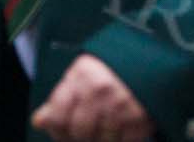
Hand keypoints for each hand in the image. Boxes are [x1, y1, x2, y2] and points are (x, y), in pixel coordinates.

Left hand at [32, 54, 151, 141]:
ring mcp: (123, 107)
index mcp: (83, 76)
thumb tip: (39, 121)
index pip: (57, 116)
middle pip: (79, 133)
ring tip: (107, 124)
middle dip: (80, 136)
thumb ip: (60, 98)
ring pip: (100, 141)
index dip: (57, 128)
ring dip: (102, 138)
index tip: (64, 128)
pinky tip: (122, 127)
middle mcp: (101, 91)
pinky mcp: (141, 120)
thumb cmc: (113, 69)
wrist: (154, 60)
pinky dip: (121, 139)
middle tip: (88, 129)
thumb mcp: (83, 75)